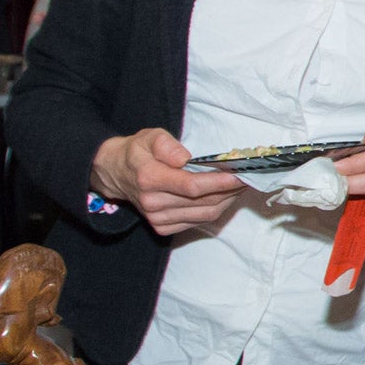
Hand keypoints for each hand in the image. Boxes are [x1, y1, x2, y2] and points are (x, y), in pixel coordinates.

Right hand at [91, 128, 241, 235]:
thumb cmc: (137, 151)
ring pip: (205, 214)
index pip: (192, 186)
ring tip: (241, 186)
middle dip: (230, 190)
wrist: (114, 173)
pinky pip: (198, 221)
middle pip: (203, 201)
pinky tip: (224, 196)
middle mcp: (152, 203)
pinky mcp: (162, 227)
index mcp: (149, 179)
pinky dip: (216, 209)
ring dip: (228, 201)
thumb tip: (185, 158)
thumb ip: (166, 144)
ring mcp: (157, 218)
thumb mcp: (149, 136)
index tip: (240, 175)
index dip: (219, 182)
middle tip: (249, 177)